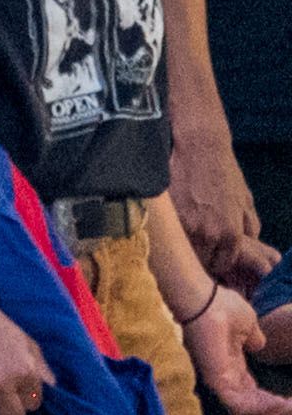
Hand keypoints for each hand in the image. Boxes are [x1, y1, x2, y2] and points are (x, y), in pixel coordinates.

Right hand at [174, 120, 264, 278]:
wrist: (200, 148)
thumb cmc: (224, 174)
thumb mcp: (246, 203)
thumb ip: (248, 230)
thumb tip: (246, 249)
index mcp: (231, 235)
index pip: (223, 266)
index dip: (218, 264)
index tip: (214, 258)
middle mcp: (209, 236)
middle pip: (201, 263)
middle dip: (202, 259)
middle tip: (200, 250)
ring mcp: (186, 226)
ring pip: (183, 252)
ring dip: (185, 249)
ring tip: (186, 239)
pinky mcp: (166, 215)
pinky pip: (169, 236)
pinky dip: (171, 235)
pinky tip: (173, 227)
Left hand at [195, 287, 291, 414]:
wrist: (205, 300)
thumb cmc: (221, 306)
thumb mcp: (248, 326)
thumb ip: (254, 339)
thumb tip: (258, 345)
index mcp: (230, 365)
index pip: (250, 393)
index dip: (270, 400)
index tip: (290, 400)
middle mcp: (224, 376)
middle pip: (248, 406)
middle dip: (272, 410)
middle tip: (291, 407)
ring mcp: (218, 379)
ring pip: (244, 411)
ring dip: (269, 411)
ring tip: (287, 406)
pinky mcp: (216, 380)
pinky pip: (239, 406)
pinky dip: (261, 408)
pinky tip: (279, 402)